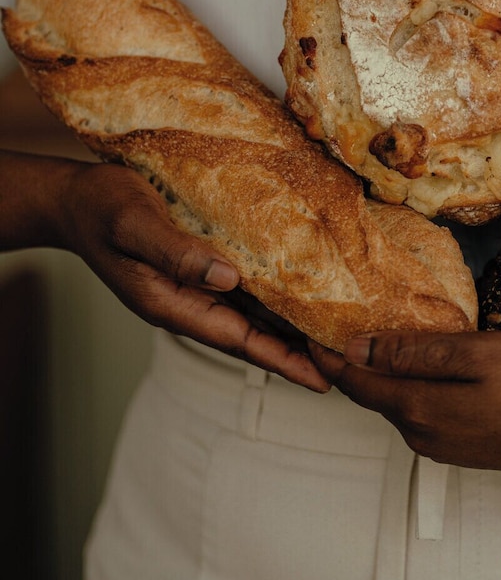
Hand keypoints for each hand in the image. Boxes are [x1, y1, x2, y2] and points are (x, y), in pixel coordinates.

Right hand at [60, 161, 328, 391]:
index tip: (322, 380)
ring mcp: (192, 287)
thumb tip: (228, 278)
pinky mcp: (196, 266)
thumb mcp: (134, 224)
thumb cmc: (101, 208)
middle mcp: (187, 301)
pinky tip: (297, 292)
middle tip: (347, 363)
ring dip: (288, 328)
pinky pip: (240, 288)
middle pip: (251, 336)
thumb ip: (175, 251)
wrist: (75, 199)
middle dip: (297, 352)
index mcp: (170, 303)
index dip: (282, 360)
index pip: (238, 339)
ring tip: (334, 337)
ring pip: (249, 315)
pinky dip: (270, 296)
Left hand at [310, 330, 500, 473]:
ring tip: (373, 334)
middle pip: (374, 395)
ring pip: (401, 403)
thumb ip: (412, 354)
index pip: (354, 382)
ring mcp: (451, 446)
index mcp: (420, 412)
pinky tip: (421, 363)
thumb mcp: (476, 354)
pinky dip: (411, 386)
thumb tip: (356, 350)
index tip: (306, 326)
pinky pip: (426, 412)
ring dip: (382, 373)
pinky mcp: (473, 445)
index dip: (326, 353)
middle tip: (336, 322)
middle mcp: (426, 437)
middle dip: (351, 361)